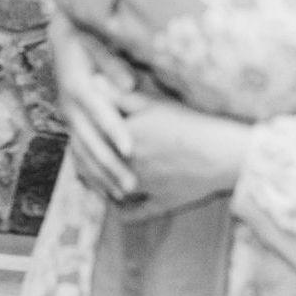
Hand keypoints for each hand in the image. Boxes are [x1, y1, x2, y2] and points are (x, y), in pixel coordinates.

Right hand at [49, 11, 142, 201]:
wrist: (61, 37)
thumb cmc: (83, 36)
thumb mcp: (95, 41)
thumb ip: (112, 63)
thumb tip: (129, 84)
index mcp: (78, 85)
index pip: (98, 111)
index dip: (113, 130)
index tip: (130, 149)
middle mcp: (70, 106)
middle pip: (90, 140)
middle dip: (110, 164)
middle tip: (132, 184)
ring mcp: (68, 117)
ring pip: (83, 152)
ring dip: (101, 175)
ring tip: (123, 195)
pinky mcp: (70, 123)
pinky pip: (77, 152)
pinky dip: (89, 172)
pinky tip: (102, 189)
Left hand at [49, 12, 249, 211]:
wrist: (221, 154)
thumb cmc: (188, 122)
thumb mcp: (152, 103)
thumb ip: (120, 95)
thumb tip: (93, 83)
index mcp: (125, 140)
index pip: (94, 139)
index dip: (82, 135)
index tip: (74, 132)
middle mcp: (130, 167)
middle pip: (99, 167)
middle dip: (86, 163)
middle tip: (77, 159)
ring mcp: (146, 188)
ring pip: (114, 190)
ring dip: (101, 187)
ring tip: (91, 181)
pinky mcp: (164, 202)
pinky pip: (139, 213)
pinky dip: (126, 213)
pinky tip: (119, 211)